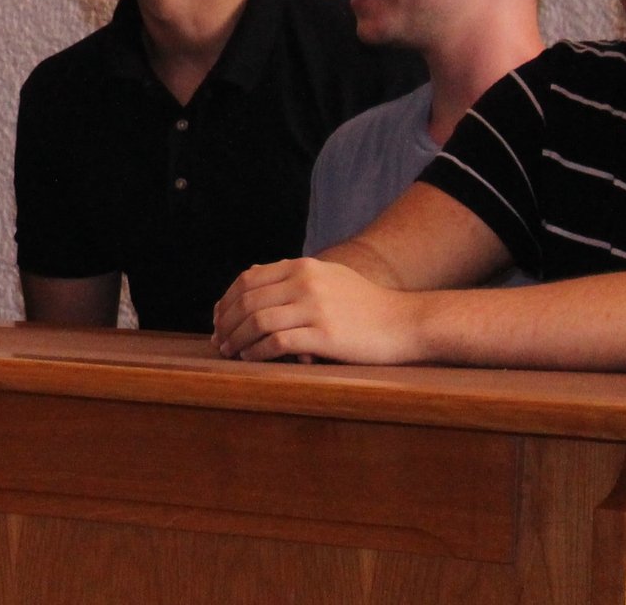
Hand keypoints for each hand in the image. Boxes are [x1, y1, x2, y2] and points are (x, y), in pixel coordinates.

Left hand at [212, 257, 424, 364]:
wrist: (407, 322)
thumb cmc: (367, 305)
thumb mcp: (329, 276)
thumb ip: (294, 276)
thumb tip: (252, 277)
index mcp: (302, 266)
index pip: (248, 280)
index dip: (227, 300)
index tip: (218, 318)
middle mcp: (305, 282)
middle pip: (248, 300)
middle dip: (226, 322)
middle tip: (218, 340)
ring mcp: (315, 307)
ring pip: (257, 321)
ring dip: (237, 339)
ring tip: (229, 352)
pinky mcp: (325, 334)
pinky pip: (277, 342)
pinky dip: (257, 351)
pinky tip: (251, 359)